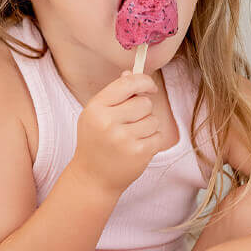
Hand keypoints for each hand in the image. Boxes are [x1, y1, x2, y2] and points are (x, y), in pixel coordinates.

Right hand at [73, 72, 160, 194]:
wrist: (92, 178)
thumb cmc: (95, 142)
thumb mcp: (96, 115)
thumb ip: (114, 94)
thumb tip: (132, 72)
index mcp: (96, 108)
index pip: (127, 83)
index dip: (144, 82)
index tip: (149, 87)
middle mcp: (108, 122)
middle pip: (144, 102)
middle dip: (143, 110)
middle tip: (130, 122)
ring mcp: (123, 139)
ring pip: (153, 119)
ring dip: (147, 127)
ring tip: (131, 137)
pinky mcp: (139, 153)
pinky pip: (158, 136)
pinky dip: (152, 141)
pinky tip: (137, 147)